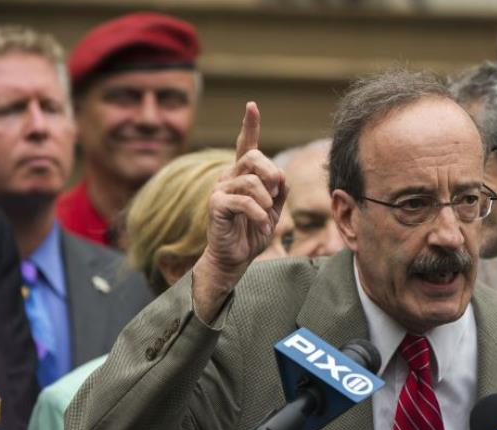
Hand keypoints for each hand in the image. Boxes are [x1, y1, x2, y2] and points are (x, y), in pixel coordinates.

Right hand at [193, 102, 285, 321]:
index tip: (252, 106)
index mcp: (243, 175)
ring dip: (267, 199)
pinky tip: (261, 224)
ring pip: (251, 180)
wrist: (235, 257)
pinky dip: (258, 213)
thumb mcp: (274, 209)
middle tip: (276, 192)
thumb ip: (279, 190)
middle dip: (272, 173)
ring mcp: (220, 188)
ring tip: (266, 214)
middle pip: (254, 157)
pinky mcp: (216, 204)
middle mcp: (229, 176)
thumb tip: (280, 176)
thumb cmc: (252, 232)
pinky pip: (243, 200)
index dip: (250, 125)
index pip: (247, 145)